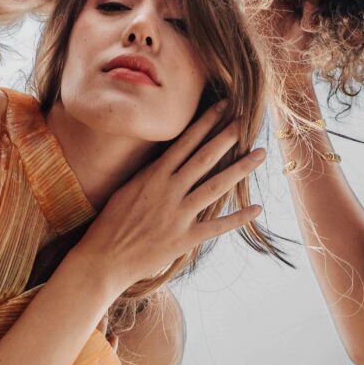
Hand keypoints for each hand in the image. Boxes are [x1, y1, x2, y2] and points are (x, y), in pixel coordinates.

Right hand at [78, 103, 264, 292]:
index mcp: (154, 175)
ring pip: (216, 186)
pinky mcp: (184, 239)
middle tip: (246, 121)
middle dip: (227, 137)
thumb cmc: (112, 221)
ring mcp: (178, 214)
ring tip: (259, 154)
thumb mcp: (128, 187)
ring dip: (240, 169)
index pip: (185, 142)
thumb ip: (151, 172)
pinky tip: (257, 209)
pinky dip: (238, 218)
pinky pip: (216, 226)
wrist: (103, 258)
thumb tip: (168, 157)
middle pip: (204, 158)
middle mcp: (168, 190)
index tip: (223, 106)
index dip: (206, 122)